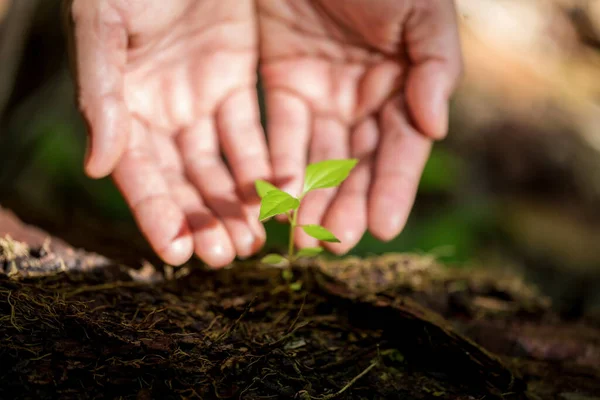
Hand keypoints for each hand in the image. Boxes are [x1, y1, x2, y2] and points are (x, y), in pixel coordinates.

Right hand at [68, 0, 269, 266]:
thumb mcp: (107, 25)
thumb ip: (102, 93)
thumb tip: (99, 165)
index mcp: (124, 106)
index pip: (140, 173)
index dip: (156, 213)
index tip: (177, 253)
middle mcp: (162, 113)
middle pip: (184, 180)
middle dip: (204, 219)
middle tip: (226, 255)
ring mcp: (200, 102)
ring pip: (221, 166)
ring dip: (237, 204)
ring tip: (255, 240)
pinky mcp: (236, 85)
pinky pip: (254, 135)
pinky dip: (266, 167)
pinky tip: (280, 195)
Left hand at [258, 0, 462, 252]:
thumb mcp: (419, 10)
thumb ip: (435, 66)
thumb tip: (436, 128)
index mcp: (403, 87)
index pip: (400, 149)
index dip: (393, 188)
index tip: (382, 228)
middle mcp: (364, 100)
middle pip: (356, 164)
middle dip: (346, 204)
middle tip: (332, 243)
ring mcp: (323, 94)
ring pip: (316, 157)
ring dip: (308, 197)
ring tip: (300, 234)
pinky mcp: (281, 84)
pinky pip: (277, 131)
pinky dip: (275, 165)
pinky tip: (270, 197)